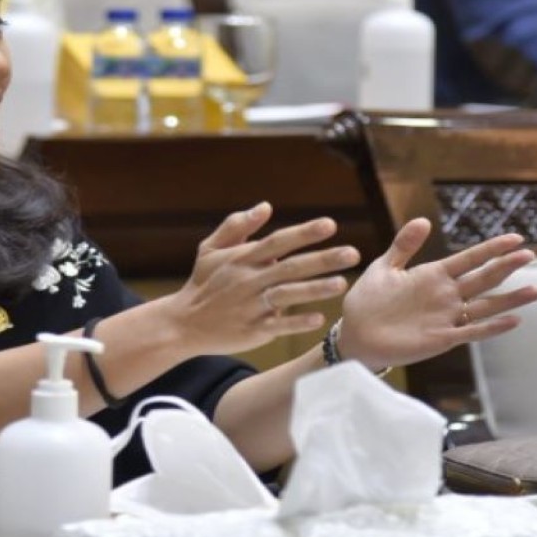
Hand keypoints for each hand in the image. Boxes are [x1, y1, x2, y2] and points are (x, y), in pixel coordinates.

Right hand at [163, 202, 360, 356]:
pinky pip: (278, 325)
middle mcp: (248, 280)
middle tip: (353, 253)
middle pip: (290, 267)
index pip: (278, 241)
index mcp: (242, 258)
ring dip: (315, 289)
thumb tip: (266, 206)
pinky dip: (297, 322)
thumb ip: (236, 225)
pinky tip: (319, 319)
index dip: (304, 233)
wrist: (183, 323)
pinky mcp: (252, 330)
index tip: (330, 225)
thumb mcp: (210, 249)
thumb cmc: (202, 282)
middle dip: (323, 259)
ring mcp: (250, 305)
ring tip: (342, 283)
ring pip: (287, 294)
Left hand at [336, 217, 536, 369]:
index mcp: (434, 275)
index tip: (516, 238)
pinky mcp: (441, 338)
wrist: (355, 333)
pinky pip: (471, 332)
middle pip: (483, 279)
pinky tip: (513, 320)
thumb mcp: (385, 267)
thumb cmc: (368, 300)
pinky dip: (492, 327)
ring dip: (510, 299)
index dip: (492, 249)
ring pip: (485, 306)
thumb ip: (404, 245)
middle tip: (530, 255)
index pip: (469, 259)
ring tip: (536, 290)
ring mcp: (446, 317)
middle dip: (506, 266)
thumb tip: (423, 220)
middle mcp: (446, 295)